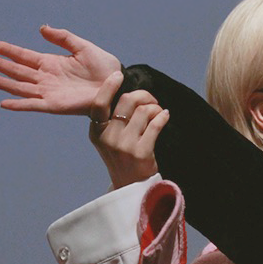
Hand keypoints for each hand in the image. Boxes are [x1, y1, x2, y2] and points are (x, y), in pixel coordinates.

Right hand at [0, 25, 119, 114]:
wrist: (117, 85)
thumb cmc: (104, 67)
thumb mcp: (81, 46)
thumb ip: (62, 38)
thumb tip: (42, 28)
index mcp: (51, 63)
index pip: (24, 56)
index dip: (8, 50)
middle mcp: (46, 78)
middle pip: (17, 71)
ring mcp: (48, 92)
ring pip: (20, 87)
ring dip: (2, 82)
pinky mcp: (54, 105)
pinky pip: (33, 105)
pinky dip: (19, 104)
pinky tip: (4, 102)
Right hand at [88, 70, 169, 187]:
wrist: (131, 187)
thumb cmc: (122, 158)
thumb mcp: (109, 139)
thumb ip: (112, 119)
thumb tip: (129, 92)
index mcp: (97, 132)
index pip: (99, 104)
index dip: (108, 86)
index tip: (118, 76)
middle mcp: (108, 138)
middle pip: (127, 101)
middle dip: (143, 96)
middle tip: (151, 101)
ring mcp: (124, 146)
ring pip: (143, 111)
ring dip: (155, 108)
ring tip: (158, 112)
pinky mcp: (141, 152)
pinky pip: (155, 124)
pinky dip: (163, 116)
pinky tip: (165, 115)